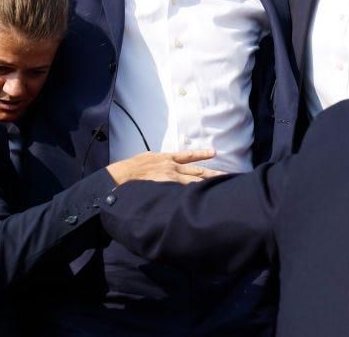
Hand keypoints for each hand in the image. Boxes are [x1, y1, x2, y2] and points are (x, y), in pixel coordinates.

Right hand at [106, 149, 224, 184]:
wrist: (121, 175)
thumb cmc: (130, 169)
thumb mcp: (146, 158)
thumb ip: (158, 161)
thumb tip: (165, 164)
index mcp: (166, 158)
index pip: (189, 156)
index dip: (202, 154)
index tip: (214, 153)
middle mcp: (172, 167)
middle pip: (197, 171)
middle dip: (212, 174)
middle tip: (227, 176)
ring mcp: (171, 178)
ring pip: (194, 181)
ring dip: (207, 184)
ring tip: (221, 187)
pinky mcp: (167, 186)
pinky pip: (184, 190)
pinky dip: (194, 192)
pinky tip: (203, 195)